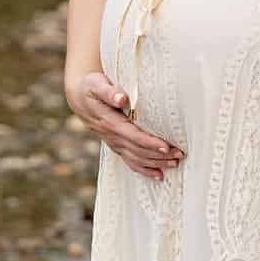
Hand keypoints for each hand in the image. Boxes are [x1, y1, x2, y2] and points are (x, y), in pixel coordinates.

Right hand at [68, 71, 184, 180]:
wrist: (79, 98)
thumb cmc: (90, 87)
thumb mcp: (96, 84)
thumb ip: (109, 91)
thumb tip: (122, 98)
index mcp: (110, 122)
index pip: (133, 135)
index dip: (149, 143)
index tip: (166, 147)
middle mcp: (112, 136)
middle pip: (138, 150)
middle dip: (159, 155)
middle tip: (180, 154)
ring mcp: (114, 143)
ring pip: (137, 158)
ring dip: (156, 163)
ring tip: (176, 163)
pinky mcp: (117, 145)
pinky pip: (131, 161)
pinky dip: (145, 170)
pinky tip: (159, 175)